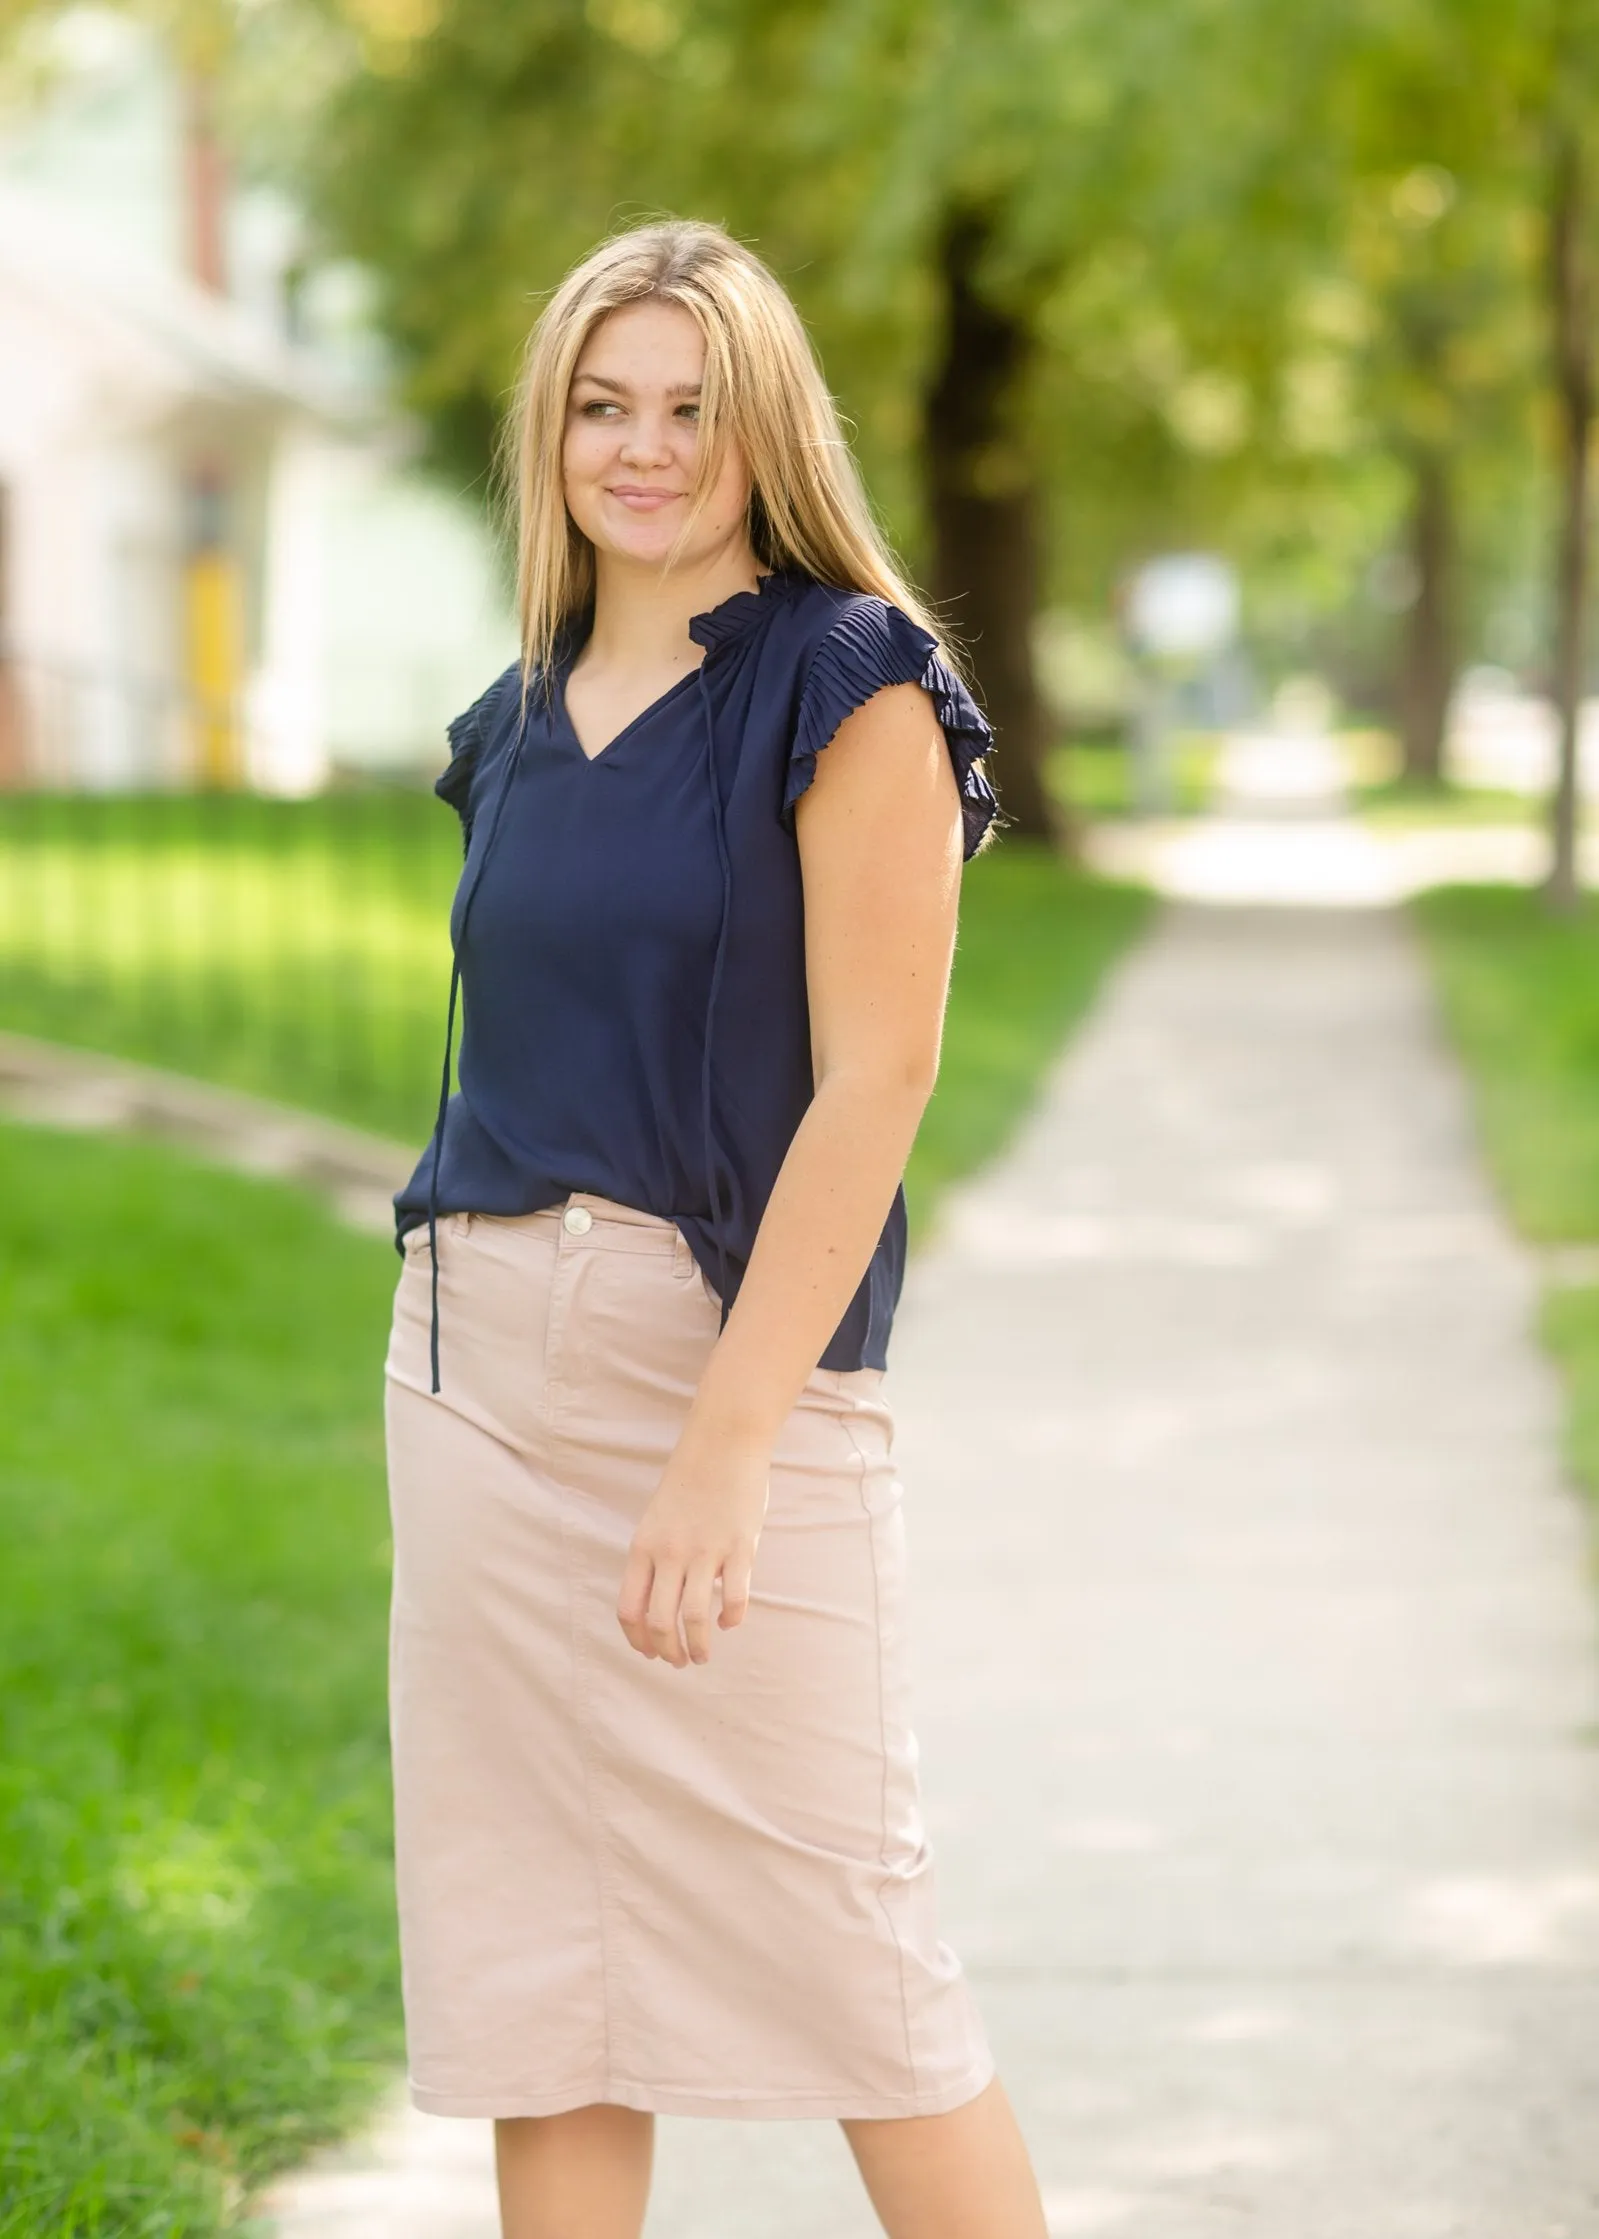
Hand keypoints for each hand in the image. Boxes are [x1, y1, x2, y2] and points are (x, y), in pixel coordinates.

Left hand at [617, 1422, 769, 1666]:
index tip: (650, 1653)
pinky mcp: (741, 1548)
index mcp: (643, 1547)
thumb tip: (662, 1603)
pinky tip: (727, 1623)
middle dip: (668, 1652)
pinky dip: (730, 1621)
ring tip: (702, 1656)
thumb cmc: (689, 1481)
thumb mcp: (656, 1520)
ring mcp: (706, 1552)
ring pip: (695, 1618)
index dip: (637, 1640)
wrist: (723, 1443)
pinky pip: (735, 1600)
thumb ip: (654, 1559)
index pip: (628, 1610)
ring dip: (697, 1647)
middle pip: (660, 1621)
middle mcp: (670, 1553)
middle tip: (679, 1662)